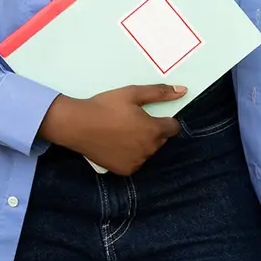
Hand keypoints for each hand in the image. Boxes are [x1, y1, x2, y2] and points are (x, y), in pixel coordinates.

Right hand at [40, 84, 186, 175]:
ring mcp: (137, 162)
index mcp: (154, 130)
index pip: (173, 128)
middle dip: (152, 131)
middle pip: (160, 140)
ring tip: (122, 132)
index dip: (164, 120)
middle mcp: (149, 149)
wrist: (78, 125)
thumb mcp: (132, 93)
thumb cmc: (105, 106)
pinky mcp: (125, 170)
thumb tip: (183, 90)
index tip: (149, 115)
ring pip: (148, 151)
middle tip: (132, 121)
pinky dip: (130, 155)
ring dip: (142, 144)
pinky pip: (135, 162)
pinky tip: (117, 144)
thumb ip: (159, 93)